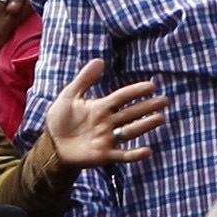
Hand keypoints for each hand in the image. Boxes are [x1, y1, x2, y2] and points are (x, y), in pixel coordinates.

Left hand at [40, 56, 167, 168]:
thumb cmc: (60, 119)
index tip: (152, 86)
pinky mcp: (104, 155)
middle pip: (131, 113)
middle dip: (148, 107)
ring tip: (160, 118)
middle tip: (165, 101)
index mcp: (101, 107)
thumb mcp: (70, 95)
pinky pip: (122, 155)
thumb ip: (85, 79)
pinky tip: (147, 151)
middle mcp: (108, 122)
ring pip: (131, 131)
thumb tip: (100, 60)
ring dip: (145, 125)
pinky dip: (135, 155)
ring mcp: (107, 138)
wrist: (51, 144)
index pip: (122, 97)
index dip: (135, 91)